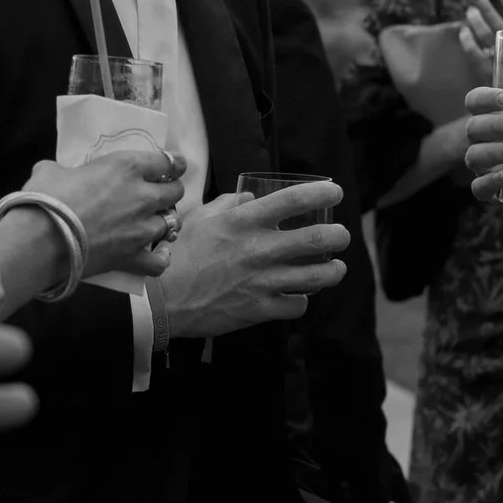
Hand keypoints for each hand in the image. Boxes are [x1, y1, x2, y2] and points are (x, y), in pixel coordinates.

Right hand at [26, 136, 186, 277]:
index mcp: (126, 167)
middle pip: (174, 192)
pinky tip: (158, 254)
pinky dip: (161, 258)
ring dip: (165, 222)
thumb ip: (63, 169)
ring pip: (171, 224)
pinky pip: (159, 261)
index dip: (172, 164)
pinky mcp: (132, 257)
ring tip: (154, 222)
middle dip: (170, 191)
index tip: (174, 166)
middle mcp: (142, 197)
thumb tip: (55, 173)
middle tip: (160, 194)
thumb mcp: (50, 171)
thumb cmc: (46, 198)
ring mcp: (140, 230)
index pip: (165, 162)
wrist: (40, 241)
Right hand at [148, 182, 348, 341]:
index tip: (336, 192)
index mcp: (243, 222)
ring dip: (333, 271)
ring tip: (336, 268)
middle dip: (338, 235)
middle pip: (317, 239)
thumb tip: (248, 195)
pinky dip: (302, 300)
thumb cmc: (178, 254)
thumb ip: (227, 204)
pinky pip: (297, 306)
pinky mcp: (260, 309)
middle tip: (341, 235)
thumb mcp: (199, 219)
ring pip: (316, 276)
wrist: (161, 299)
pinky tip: (299, 296)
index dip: (321, 193)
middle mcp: (258, 249)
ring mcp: (262, 281)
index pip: (293, 200)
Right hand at [460, 85, 502, 207]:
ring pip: (474, 156)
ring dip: (493, 151)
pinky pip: (479, 187)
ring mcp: (485, 166)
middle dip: (495, 124)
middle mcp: (485, 139)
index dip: (484, 98)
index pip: (476, 101)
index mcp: (497, 115)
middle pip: (474, 127)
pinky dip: (488, 182)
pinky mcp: (491, 191)